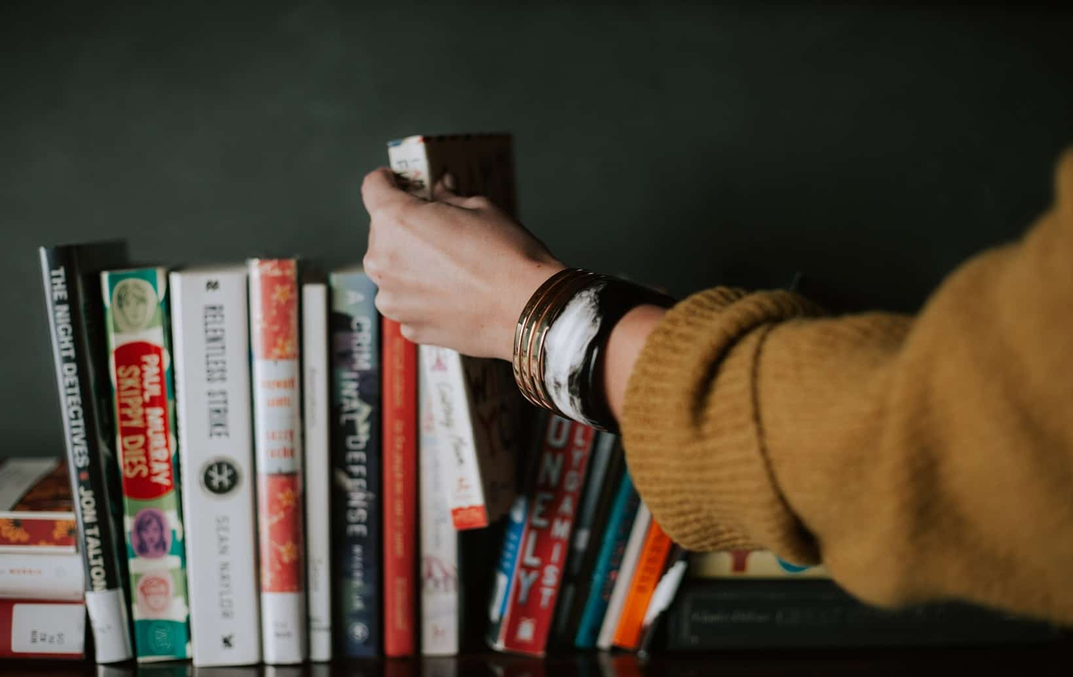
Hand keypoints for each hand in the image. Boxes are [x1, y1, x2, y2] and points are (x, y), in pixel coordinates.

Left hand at [361, 167, 564, 359]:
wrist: (527, 311)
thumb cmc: (507, 256)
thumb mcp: (480, 208)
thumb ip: (449, 198)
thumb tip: (441, 190)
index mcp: (396, 221)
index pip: (373, 187)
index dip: (387, 181)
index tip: (399, 183)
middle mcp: (383, 261)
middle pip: (382, 233)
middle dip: (406, 228)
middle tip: (440, 231)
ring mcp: (393, 300)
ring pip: (393, 272)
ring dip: (412, 266)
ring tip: (451, 270)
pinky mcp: (409, 327)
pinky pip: (408, 303)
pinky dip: (423, 297)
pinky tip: (455, 296)